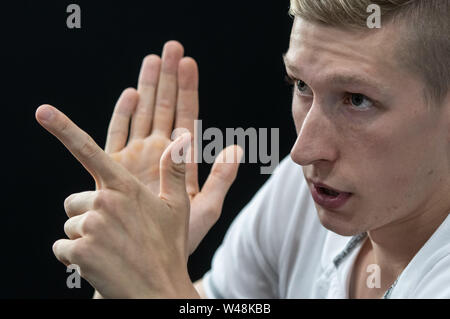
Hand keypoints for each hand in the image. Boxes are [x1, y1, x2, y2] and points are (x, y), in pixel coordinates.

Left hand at [36, 105, 198, 297]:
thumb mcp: (177, 207)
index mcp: (125, 186)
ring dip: (84, 237)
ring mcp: (90, 227)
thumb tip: (183, 136)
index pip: (89, 151)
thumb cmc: (168, 247)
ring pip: (70, 224)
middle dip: (89, 215)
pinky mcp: (79, 252)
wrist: (158, 290)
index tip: (43, 112)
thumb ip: (174, 170)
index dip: (64, 128)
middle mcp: (104, 202)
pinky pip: (62, 248)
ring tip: (111, 249)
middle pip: (76, 200)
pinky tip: (100, 263)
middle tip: (115, 233)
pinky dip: (76, 257)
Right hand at [104, 41, 241, 254]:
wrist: (143, 257)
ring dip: (146, 87)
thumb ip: (221, 179)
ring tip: (152, 60)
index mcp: (182, 160)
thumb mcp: (206, 208)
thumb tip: (237, 149)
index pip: (187, 116)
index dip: (188, 89)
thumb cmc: (177, 239)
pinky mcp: (113, 168)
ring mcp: (136, 158)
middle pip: (164, 107)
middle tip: (170, 47)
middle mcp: (158, 153)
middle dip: (167, 78)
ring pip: (142, 114)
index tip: (189, 63)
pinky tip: (130, 95)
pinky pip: (117, 135)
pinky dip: (123, 115)